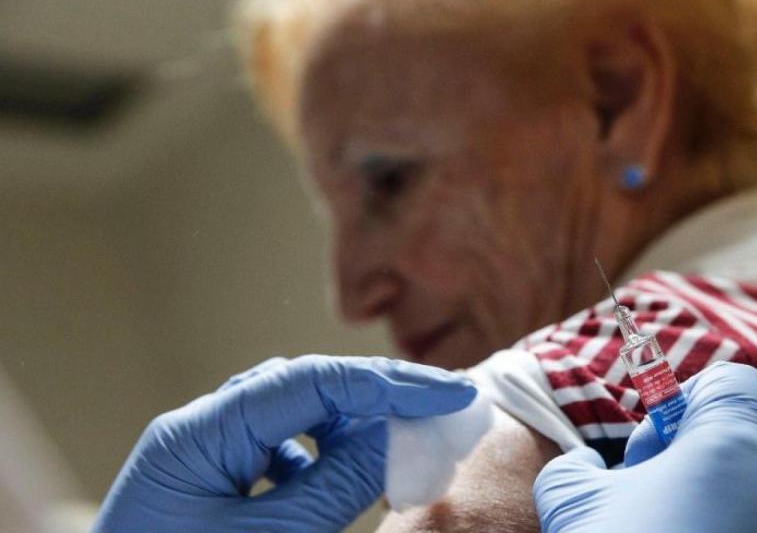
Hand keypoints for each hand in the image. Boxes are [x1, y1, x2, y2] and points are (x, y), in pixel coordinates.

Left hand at [93, 355, 475, 532]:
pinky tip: (340, 482)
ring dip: (347, 427)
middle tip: (441, 409)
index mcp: (198, 436)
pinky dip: (317, 457)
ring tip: (399, 448)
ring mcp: (200, 452)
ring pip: (290, 414)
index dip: (388, 383)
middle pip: (301, 388)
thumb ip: (339, 484)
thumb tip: (398, 432)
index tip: (452, 393)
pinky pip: (274, 448)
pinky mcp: (209, 477)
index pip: (310, 381)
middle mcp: (197, 429)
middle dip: (373, 398)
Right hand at [533, 362, 756, 532]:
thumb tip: (589, 466)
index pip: (731, 382)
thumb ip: (578, 467)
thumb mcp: (573, 505)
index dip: (683, 403)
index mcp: (738, 442)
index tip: (650, 452)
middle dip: (694, 461)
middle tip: (647, 500)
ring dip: (714, 506)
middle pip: (745, 437)